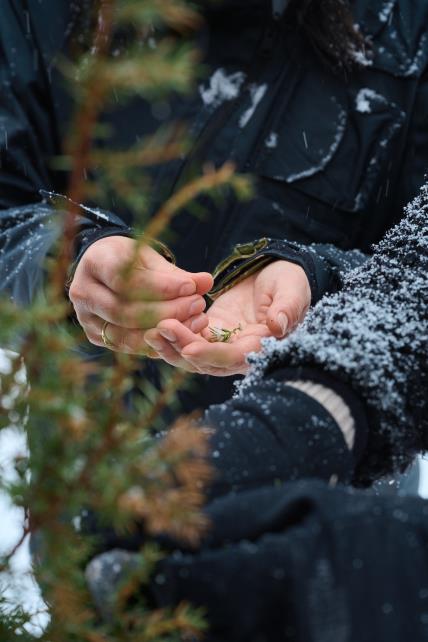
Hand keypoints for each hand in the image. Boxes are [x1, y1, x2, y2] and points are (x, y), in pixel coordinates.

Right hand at [69, 236, 212, 353]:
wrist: (105, 269)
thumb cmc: (131, 260)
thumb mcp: (152, 259)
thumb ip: (177, 274)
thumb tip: (207, 282)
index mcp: (95, 263)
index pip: (126, 280)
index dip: (160, 287)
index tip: (191, 287)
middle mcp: (83, 292)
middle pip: (124, 311)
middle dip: (166, 311)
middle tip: (198, 305)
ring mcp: (85, 317)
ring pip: (124, 334)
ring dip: (162, 331)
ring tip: (194, 321)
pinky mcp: (95, 336)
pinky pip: (126, 346)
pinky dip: (153, 343)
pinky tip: (178, 336)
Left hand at [144, 260, 310, 374]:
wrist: (279, 273)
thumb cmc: (290, 282)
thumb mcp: (293, 292)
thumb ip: (287, 309)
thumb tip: (277, 326)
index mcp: (263, 348)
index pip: (235, 359)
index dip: (212, 356)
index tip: (190, 348)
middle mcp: (240, 353)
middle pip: (207, 362)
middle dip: (182, 349)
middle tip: (159, 330)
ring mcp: (223, 344)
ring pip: (193, 355)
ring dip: (171, 346)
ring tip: (150, 331)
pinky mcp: (211, 331)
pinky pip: (188, 338)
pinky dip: (173, 335)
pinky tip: (154, 324)